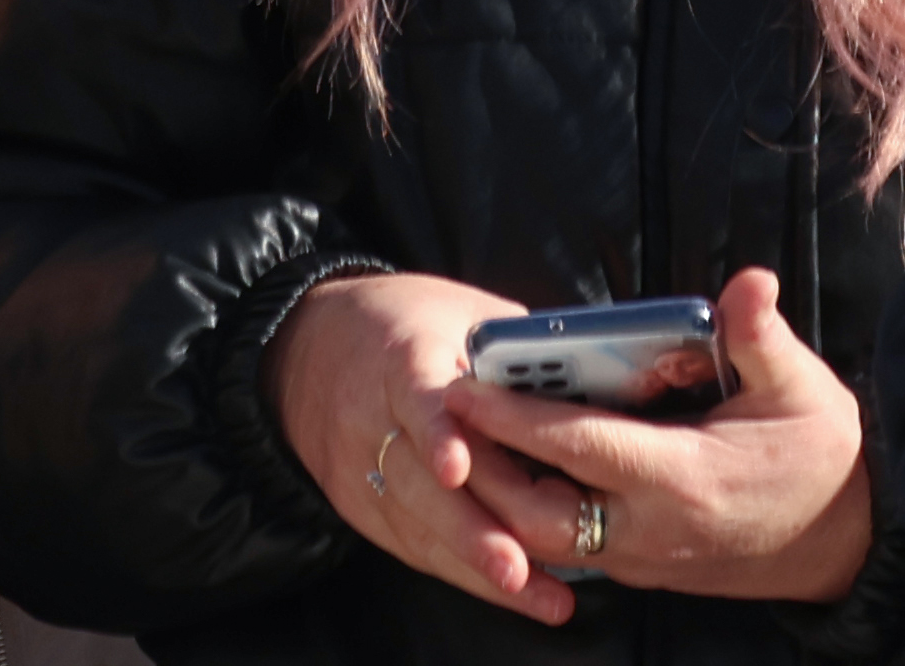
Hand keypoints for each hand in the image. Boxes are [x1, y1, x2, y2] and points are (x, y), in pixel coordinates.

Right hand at [271, 271, 599, 623]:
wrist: (308, 346)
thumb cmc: (406, 325)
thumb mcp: (460, 313)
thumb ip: (514, 349)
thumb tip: (596, 376)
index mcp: (404, 358)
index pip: (415, 398)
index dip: (436, 433)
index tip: (458, 470)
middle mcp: (372, 416)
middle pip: (417, 481)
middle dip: (469, 530)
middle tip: (518, 568)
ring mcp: (358, 466)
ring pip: (415, 523)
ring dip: (473, 562)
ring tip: (530, 591)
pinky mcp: (358, 503)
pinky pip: (411, 544)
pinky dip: (461, 570)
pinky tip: (510, 591)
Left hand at [439, 268, 873, 605]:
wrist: (848, 539)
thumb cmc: (821, 454)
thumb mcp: (801, 386)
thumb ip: (761, 334)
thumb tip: (748, 282)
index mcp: (683, 481)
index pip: (576, 449)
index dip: (512, 418)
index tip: (459, 385)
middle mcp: (653, 531)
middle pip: (537, 514)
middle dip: (484, 467)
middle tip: (445, 411)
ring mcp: (645, 559)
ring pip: (545, 541)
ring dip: (502, 494)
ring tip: (466, 435)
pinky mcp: (644, 569)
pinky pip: (569, 549)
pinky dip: (533, 514)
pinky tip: (513, 466)